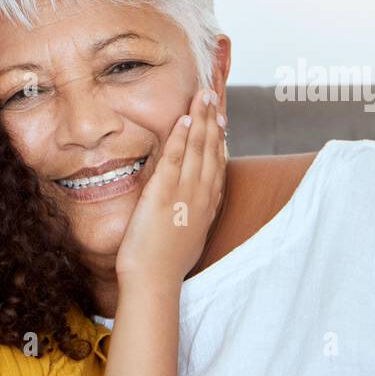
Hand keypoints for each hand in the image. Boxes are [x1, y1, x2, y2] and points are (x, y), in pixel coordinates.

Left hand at [115, 88, 225, 286]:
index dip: (219, 140)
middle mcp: (201, 196)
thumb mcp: (186, 237)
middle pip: (211, 150)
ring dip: (201, 120)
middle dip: (213, 121)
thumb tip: (188, 210)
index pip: (217, 165)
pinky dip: (181, 137)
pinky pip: (176, 159)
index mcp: (207, 206)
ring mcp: (185, 194)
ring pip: (197, 149)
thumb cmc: (165, 265)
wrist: (154, 279)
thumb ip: (190, 218)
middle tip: (213, 96)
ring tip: (203, 96)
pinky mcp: (164, 194)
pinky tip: (184, 119)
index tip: (220, 120)